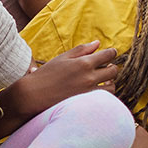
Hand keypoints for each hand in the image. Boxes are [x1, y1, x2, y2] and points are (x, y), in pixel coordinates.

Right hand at [0, 40, 117, 138]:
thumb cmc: (47, 75)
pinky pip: (106, 99)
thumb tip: (97, 43)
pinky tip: (98, 92)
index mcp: (83, 63)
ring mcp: (89, 92)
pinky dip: (105, 94)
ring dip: (110, 82)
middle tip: (106, 68)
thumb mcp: (63, 58)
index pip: (108, 55)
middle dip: (112, 68)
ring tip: (103, 81)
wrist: (34, 96)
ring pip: (112, 86)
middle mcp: (89, 77)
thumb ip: (82, 50)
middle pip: (113, 71)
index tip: (111, 54)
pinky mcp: (88, 104)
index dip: (112, 54)